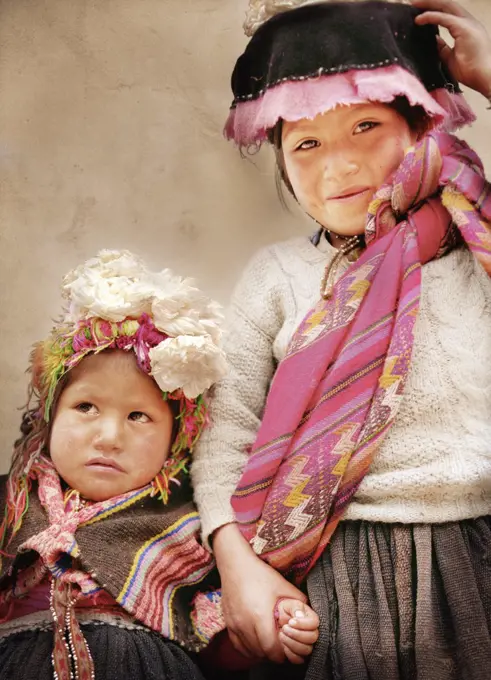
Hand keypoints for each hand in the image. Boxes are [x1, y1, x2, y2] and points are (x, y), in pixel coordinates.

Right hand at [212, 523, 307, 662]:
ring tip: (270, 644)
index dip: (282, 653)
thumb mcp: (282, 585)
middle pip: (261, 653)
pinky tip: (256, 643)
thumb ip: (298, 600)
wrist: (235, 564)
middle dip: (273, 653)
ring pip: (249, 651)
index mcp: (260, 616)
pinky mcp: (228, 624)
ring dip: (261, 652)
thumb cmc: (260, 574)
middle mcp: (245, 624)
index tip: (287, 648)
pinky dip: (248, 649)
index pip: (272, 649)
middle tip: (281, 646)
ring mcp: (234, 625)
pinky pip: (238, 646)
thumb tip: (308, 614)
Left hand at [275, 598, 319, 664]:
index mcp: (311, 618)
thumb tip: (300, 615)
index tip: (291, 621)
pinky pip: (299, 660)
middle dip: (296, 634)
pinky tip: (283, 645)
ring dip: (291, 643)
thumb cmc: (284, 610)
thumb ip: (295, 607)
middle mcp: (312, 632)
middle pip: (312, 638)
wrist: (275, 620)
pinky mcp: (300, 655)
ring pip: (306, 650)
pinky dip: (290, 653)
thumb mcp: (289, 604)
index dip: (303, 624)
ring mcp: (307, 645)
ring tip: (282, 634)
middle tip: (284, 628)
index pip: (314, 623)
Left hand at [412, 0, 490, 96]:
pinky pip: (444, 18)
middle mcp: (469, 22)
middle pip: (447, 5)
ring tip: (412, 4)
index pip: (448, 12)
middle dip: (429, 2)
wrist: (483, 77)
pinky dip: (430, 16)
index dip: (433, 10)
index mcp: (467, 28)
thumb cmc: (470, 71)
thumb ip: (442, 47)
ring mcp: (468, 24)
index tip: (417, 12)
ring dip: (428, 4)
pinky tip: (419, 19)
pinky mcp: (464, 28)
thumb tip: (433, 40)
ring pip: (446, 6)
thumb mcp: (450, 57)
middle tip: (412, 3)